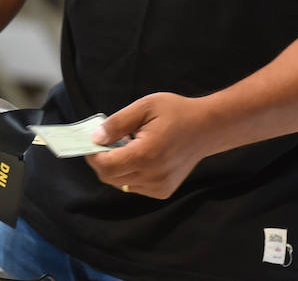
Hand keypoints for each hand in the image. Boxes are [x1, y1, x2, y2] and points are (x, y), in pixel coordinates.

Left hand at [84, 93, 216, 199]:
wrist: (207, 128)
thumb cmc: (176, 113)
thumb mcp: (144, 107)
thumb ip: (117, 123)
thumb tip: (95, 139)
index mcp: (146, 154)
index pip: (106, 166)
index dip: (92, 155)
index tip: (91, 141)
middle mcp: (153, 176)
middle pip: (110, 177)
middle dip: (102, 160)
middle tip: (108, 140)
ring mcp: (159, 187)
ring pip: (121, 183)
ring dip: (116, 167)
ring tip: (129, 145)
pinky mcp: (163, 191)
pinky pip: (134, 186)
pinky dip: (130, 173)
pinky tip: (141, 156)